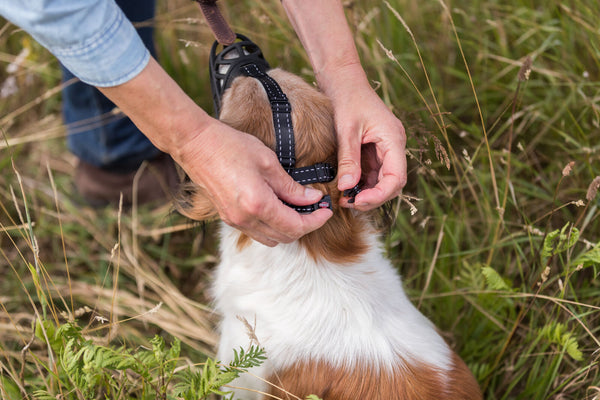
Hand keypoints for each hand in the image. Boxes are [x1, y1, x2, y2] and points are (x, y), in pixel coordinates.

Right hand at [178, 119, 332, 245]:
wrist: (196, 145)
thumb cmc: (231, 146)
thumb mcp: (268, 162)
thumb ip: (291, 186)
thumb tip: (312, 199)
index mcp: (258, 205)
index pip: (296, 226)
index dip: (316, 221)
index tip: (326, 210)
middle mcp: (246, 219)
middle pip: (285, 237)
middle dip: (305, 225)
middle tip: (317, 209)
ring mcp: (235, 221)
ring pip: (271, 239)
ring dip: (289, 228)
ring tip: (300, 209)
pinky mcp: (229, 218)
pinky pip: (257, 232)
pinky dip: (273, 226)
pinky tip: (279, 208)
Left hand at [331, 81, 406, 210]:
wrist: (344, 81)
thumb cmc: (347, 99)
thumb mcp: (346, 130)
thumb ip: (348, 160)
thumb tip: (347, 187)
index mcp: (393, 139)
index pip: (396, 177)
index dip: (380, 194)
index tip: (359, 201)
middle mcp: (394, 146)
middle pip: (392, 183)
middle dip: (372, 197)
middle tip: (348, 203)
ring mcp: (386, 149)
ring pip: (382, 180)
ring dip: (366, 193)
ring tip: (344, 198)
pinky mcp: (375, 150)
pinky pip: (373, 173)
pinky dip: (362, 184)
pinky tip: (346, 188)